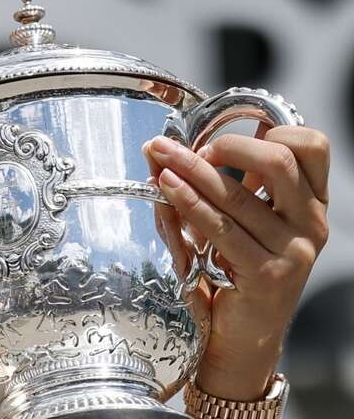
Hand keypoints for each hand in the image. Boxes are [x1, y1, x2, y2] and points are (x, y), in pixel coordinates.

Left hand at [143, 125, 328, 400]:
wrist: (237, 340)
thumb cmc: (230, 273)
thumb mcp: (230, 221)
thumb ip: (215, 184)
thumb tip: (166, 148)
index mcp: (311, 203)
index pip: (311, 146)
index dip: (269, 131)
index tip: (223, 139)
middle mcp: (312, 224)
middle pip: (278, 160)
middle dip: (224, 144)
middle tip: (182, 148)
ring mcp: (295, 251)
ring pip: (239, 194)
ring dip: (191, 169)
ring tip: (159, 157)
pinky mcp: (268, 275)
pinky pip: (222, 227)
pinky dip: (189, 201)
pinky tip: (165, 187)